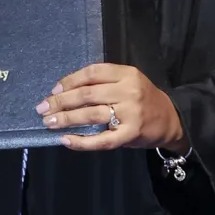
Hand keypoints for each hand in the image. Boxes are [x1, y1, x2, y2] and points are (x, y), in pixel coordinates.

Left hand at [36, 63, 185, 151]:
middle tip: (42, 108)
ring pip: (90, 114)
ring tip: (49, 123)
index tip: (54, 90)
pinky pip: (101, 140)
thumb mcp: (128, 82)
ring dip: (66, 119)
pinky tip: (66, 140)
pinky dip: (81, 141)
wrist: (171, 120)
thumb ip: (103, 82)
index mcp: (127, 74)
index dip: (69, 81)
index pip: (92, 73)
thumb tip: (64, 91)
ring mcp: (130, 113)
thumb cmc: (143, 99)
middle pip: (87, 93)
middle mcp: (128, 91)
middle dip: (60, 101)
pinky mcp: (130, 134)